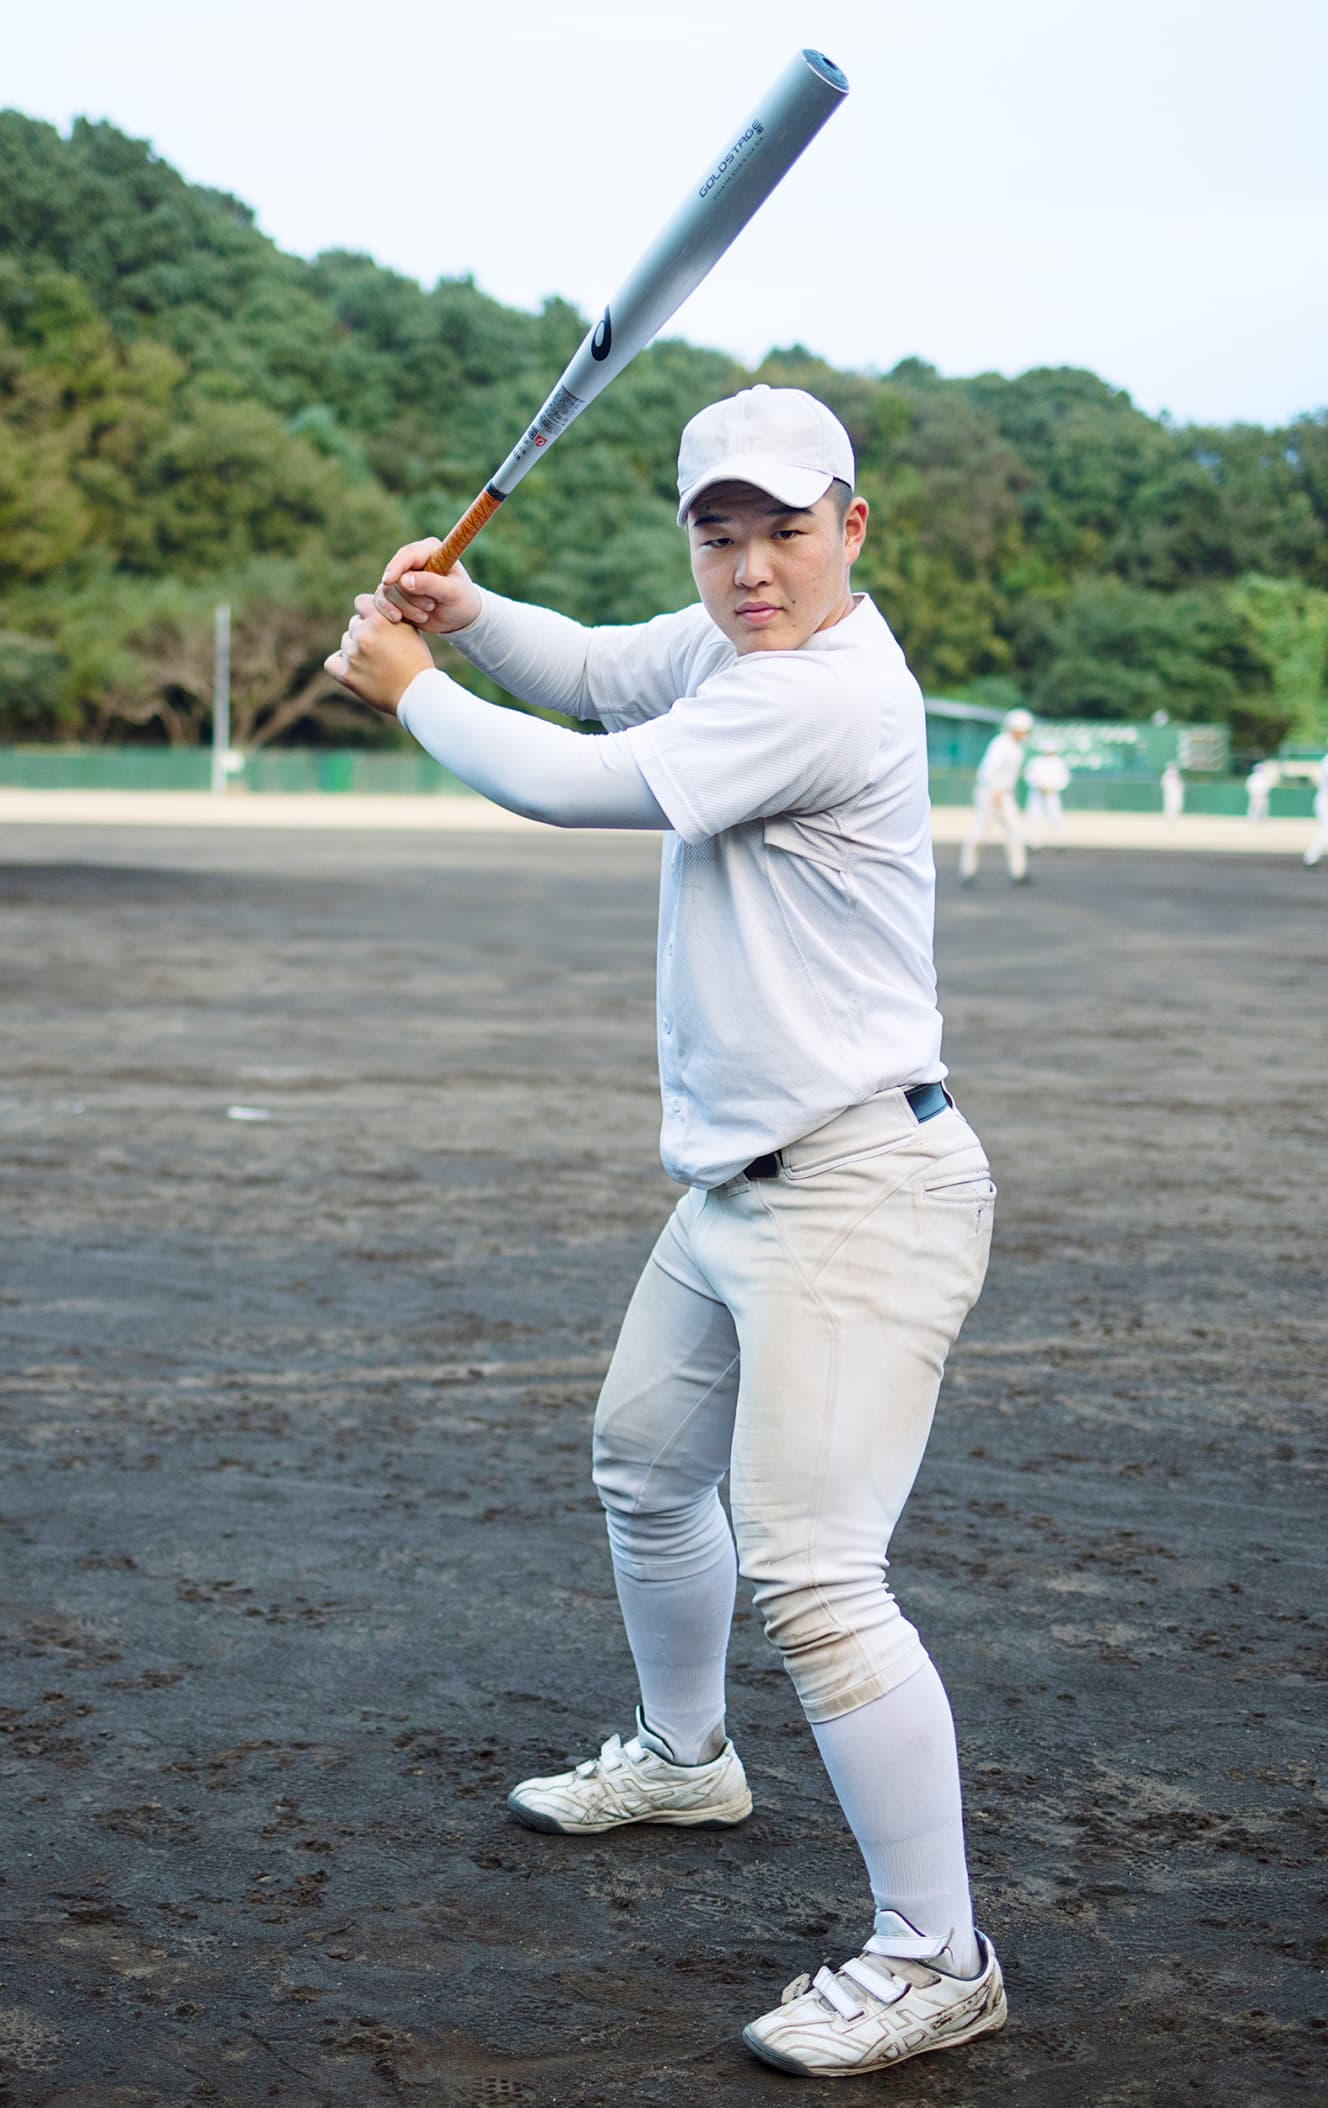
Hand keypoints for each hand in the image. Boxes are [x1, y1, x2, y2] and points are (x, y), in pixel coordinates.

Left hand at [323, 594, 431, 715]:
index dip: (369, 611)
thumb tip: (372, 603)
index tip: (377, 622)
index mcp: (379, 620)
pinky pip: (331, 662)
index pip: (361, 602)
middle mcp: (363, 635)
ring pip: (346, 643)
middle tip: (382, 648)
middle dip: (366, 632)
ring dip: (356, 649)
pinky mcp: (347, 675)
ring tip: (375, 662)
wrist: (417, 693)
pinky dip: (340, 664)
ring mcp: (353, 655)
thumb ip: (390, 613)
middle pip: (354, 624)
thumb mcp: (409, 629)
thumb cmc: (417, 661)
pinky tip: (354, 668)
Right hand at [373, 538, 482, 632]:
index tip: (388, 581)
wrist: (460, 619)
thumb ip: (430, 584)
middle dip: (410, 596)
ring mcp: (402, 576)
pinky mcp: (396, 592)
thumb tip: (404, 580)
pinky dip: (390, 610)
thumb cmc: (461, 601)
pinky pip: (381, 599)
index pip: (407, 555)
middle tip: (431, 606)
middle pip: (395, 575)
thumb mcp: (452, 592)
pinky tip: (400, 619)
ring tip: (425, 615)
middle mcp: (413, 559)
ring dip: (405, 607)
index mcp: (430, 550)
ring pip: (388, 590)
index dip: (396, 567)